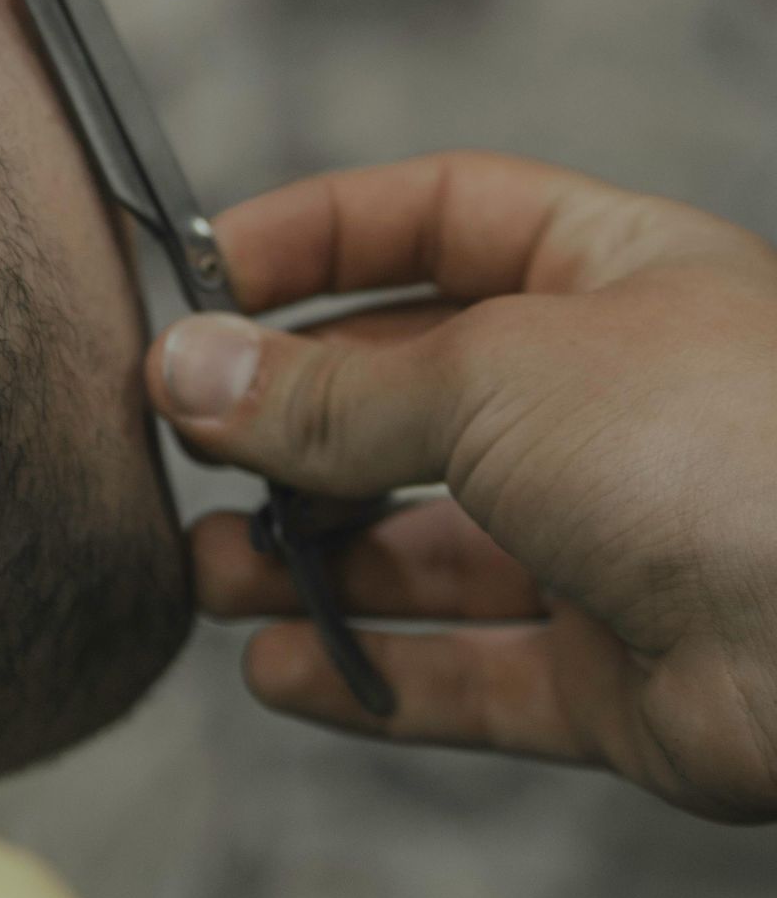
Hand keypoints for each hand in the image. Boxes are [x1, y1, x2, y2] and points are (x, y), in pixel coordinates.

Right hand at [145, 152, 776, 823]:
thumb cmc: (720, 445)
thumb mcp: (490, 375)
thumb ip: (327, 389)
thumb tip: (187, 371)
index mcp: (610, 272)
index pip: (434, 221)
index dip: (313, 238)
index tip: (197, 276)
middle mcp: (609, 399)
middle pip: (411, 391)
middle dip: (291, 419)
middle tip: (178, 440)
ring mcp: (615, 540)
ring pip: (426, 543)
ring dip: (307, 556)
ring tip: (205, 568)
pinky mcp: (619, 676)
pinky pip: (468, 673)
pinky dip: (367, 672)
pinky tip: (274, 669)